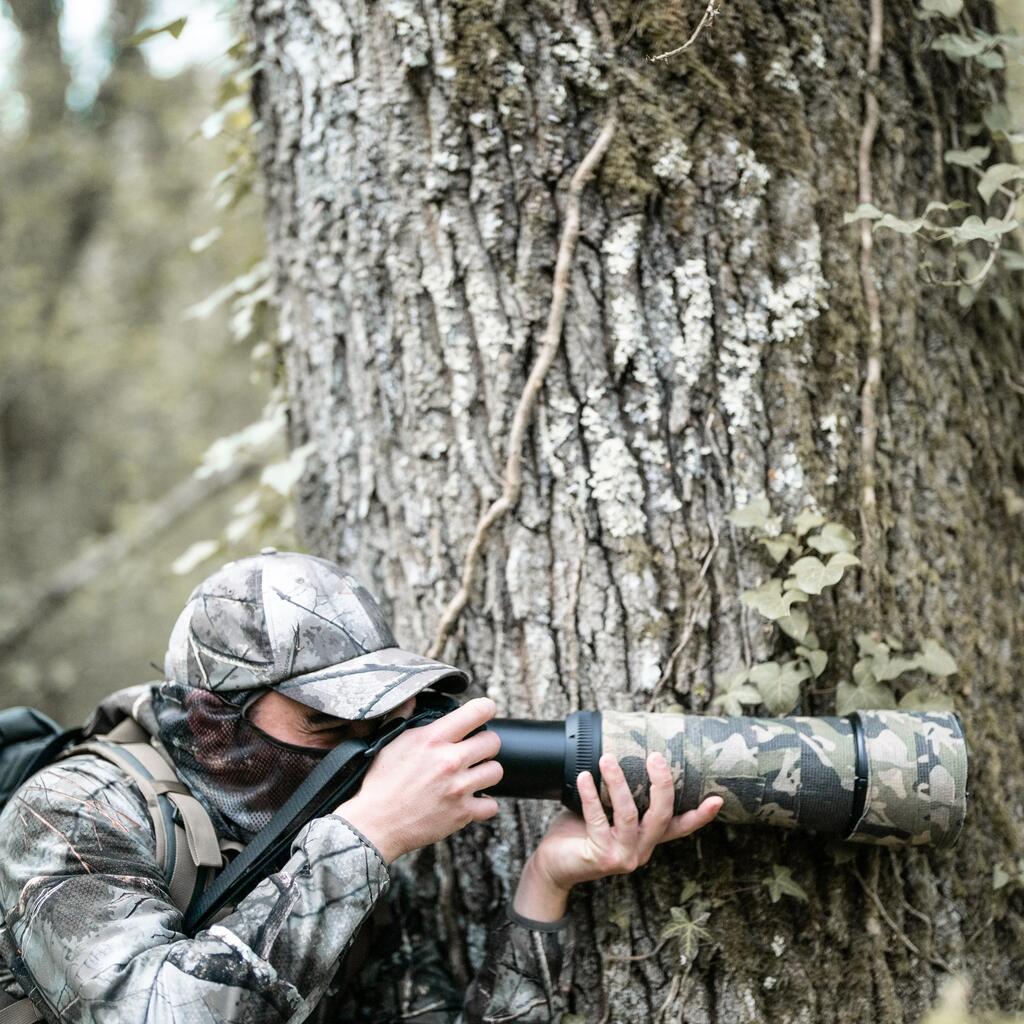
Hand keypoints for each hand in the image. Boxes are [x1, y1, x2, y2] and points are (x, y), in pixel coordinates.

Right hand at [335, 697, 502, 862]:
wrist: (374, 825)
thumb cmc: (380, 783)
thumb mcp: (390, 743)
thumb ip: (404, 716)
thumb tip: (411, 697)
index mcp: (433, 739)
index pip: (476, 712)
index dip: (485, 709)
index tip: (485, 711)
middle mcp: (450, 760)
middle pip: (493, 741)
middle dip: (485, 744)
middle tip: (474, 751)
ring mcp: (458, 788)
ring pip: (496, 771)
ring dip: (486, 773)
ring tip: (472, 775)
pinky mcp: (462, 813)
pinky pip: (491, 805)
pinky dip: (483, 804)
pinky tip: (470, 800)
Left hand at [513, 752, 721, 921]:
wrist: (553, 868)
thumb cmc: (579, 835)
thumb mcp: (607, 815)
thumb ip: (619, 797)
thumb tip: (621, 754)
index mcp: (647, 839)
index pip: (679, 827)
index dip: (700, 816)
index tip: (717, 799)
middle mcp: (641, 849)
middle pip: (661, 815)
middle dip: (661, 784)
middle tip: (655, 756)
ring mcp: (623, 855)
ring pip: (629, 814)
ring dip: (618, 782)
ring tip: (607, 758)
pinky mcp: (602, 856)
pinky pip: (598, 819)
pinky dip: (590, 795)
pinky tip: (584, 777)